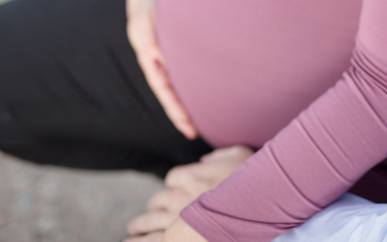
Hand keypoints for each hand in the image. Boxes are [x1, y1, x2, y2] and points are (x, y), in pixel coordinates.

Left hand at [124, 146, 254, 240]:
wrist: (257, 202)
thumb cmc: (252, 177)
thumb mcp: (238, 154)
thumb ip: (218, 156)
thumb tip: (207, 161)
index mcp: (192, 175)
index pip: (173, 178)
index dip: (176, 184)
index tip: (178, 188)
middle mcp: (181, 195)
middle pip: (159, 199)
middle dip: (154, 206)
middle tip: (149, 211)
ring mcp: (178, 218)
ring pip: (150, 220)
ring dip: (140, 223)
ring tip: (133, 228)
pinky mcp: (179, 234)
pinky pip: (153, 240)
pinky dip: (141, 240)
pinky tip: (129, 241)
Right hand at [126, 0, 197, 138]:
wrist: (148, 2)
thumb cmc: (149, 12)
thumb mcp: (147, 24)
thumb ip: (152, 43)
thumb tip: (161, 64)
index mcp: (150, 62)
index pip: (164, 90)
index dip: (175, 108)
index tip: (187, 124)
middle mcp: (159, 67)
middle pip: (170, 96)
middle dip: (180, 115)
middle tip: (192, 133)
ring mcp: (166, 64)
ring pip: (176, 90)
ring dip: (185, 108)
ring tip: (195, 127)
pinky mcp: (175, 59)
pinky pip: (181, 79)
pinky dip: (190, 92)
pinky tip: (203, 101)